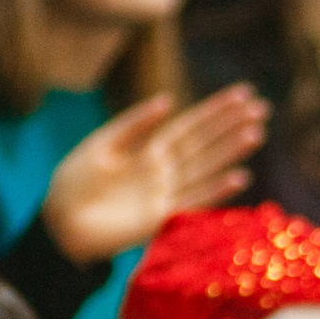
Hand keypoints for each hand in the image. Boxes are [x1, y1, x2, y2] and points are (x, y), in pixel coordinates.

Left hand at [41, 84, 265, 263]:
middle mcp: (161, 173)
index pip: (189, 127)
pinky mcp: (158, 220)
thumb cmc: (72, 185)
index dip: (215, 111)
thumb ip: (133, 125)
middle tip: (262, 109)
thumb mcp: (100, 146)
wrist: (57, 224)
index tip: (243, 94)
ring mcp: (162, 196)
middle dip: (231, 127)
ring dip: (230, 154)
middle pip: (203, 145)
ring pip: (204, 170)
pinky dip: (216, 192)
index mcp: (147, 151)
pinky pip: (192, 203)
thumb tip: (168, 100)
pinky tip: (239, 178)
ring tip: (256, 134)